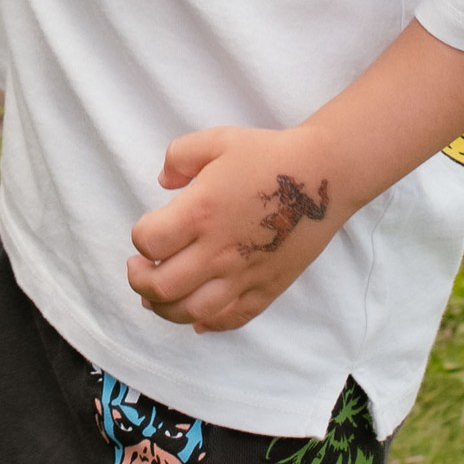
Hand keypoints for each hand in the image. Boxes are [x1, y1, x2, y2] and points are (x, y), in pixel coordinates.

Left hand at [127, 123, 342, 334]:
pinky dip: (208, 323)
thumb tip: (162, 181)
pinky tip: (197, 317)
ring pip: (192, 312)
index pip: (150, 241)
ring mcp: (244, 274)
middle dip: (139, 281)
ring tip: (158, 294)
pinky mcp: (267, 287)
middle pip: (162, 286)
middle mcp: (219, 250)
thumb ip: (179, 156)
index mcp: (201, 212)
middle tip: (139, 267)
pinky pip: (232, 318)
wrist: (324, 174)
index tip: (146, 233)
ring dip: (165, 309)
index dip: (139, 239)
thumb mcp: (216, 140)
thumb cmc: (269, 154)